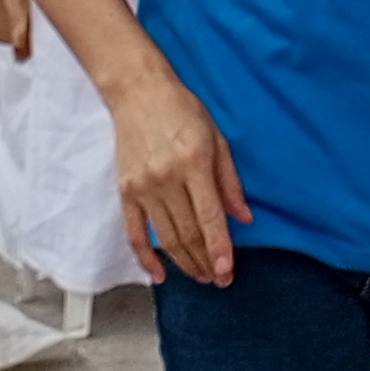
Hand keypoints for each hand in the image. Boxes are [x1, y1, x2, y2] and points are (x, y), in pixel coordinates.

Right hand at [107, 71, 247, 284]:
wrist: (138, 92)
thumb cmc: (182, 110)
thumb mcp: (217, 138)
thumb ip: (230, 181)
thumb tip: (244, 217)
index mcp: (194, 162)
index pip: (209, 216)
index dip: (219, 248)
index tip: (226, 270)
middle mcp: (167, 177)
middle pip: (188, 232)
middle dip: (205, 261)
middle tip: (219, 279)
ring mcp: (143, 186)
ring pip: (165, 237)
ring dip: (184, 263)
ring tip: (201, 276)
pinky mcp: (125, 191)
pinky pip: (134, 233)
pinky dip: (146, 258)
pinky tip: (160, 274)